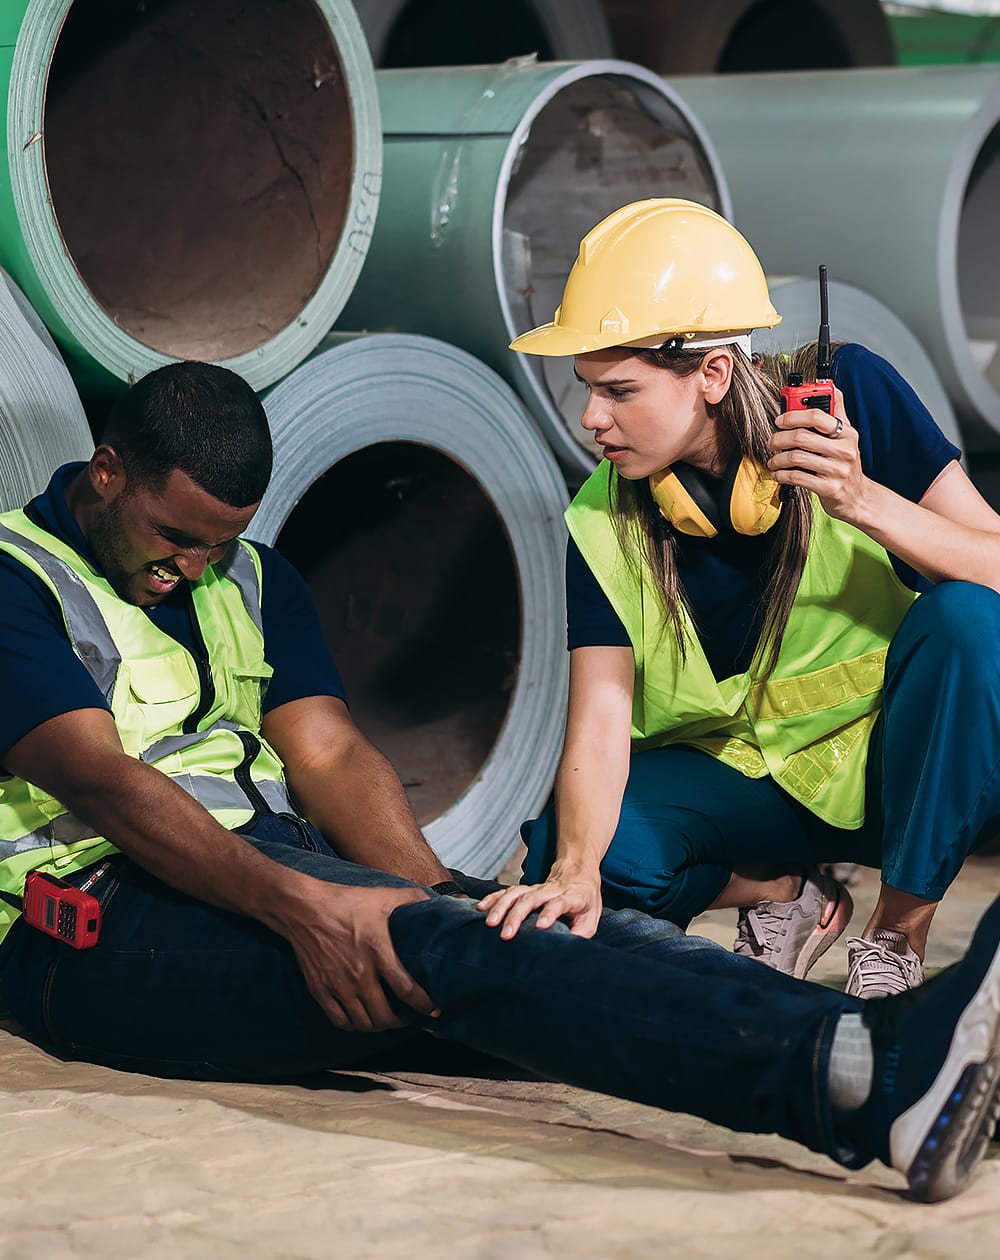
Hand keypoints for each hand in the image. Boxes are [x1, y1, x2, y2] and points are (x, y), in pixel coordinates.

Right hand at [283, 882, 437, 1032]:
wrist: (303, 908)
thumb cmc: (344, 902)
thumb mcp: (381, 897)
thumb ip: (410, 899)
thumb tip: (432, 902)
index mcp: (379, 953)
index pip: (407, 990)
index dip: (424, 1005)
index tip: (433, 1010)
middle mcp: (360, 976)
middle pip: (385, 1016)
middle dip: (402, 1022)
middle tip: (409, 1018)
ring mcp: (339, 986)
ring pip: (363, 1023)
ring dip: (378, 1026)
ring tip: (387, 1020)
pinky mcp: (320, 991)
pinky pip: (340, 1021)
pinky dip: (353, 1026)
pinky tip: (360, 1020)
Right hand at [477, 872, 602, 939]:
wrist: (578, 872)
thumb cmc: (585, 901)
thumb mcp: (591, 920)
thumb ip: (580, 935)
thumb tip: (566, 952)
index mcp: (572, 897)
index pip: (560, 903)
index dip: (550, 912)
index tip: (541, 926)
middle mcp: (552, 890)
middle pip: (532, 899)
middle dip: (517, 916)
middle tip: (506, 935)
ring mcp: (537, 888)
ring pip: (517, 893)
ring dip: (502, 907)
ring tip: (490, 923)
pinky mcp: (526, 888)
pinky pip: (507, 891)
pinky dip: (494, 898)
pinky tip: (481, 907)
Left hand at [768, 388, 868, 522]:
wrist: (858, 498)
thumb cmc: (845, 465)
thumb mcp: (846, 438)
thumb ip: (836, 414)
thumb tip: (830, 387)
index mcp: (847, 433)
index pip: (818, 416)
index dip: (793, 415)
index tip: (779, 420)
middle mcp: (845, 450)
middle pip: (802, 437)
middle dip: (779, 438)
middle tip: (771, 442)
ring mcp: (838, 470)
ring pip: (796, 457)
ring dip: (778, 458)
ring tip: (773, 460)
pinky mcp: (830, 489)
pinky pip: (797, 477)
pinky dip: (782, 474)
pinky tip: (778, 473)